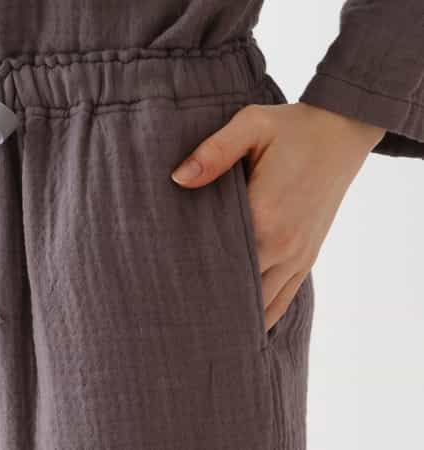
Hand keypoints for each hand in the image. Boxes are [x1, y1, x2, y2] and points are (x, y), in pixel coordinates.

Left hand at [170, 101, 385, 331]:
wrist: (342, 132)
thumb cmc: (293, 129)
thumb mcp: (252, 125)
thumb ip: (215, 152)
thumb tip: (178, 178)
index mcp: (264, 218)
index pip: (220, 264)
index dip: (193, 281)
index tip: (169, 294)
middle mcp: (283, 246)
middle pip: (239, 292)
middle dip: (211, 305)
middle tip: (180, 319)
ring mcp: (299, 255)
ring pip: (264, 305)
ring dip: (237, 315)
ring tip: (208, 330)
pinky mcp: (308, 256)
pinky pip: (286, 298)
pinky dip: (265, 314)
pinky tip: (246, 324)